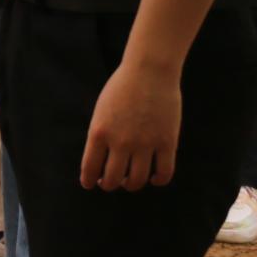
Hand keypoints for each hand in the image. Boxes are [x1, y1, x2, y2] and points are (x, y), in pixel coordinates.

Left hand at [81, 58, 182, 190]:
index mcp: (98, 132)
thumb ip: (101, 134)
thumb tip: (102, 159)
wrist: (149, 71)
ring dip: (132, 185)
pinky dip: (158, 181)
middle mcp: (120, 142)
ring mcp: (144, 144)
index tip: (90, 184)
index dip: (89, 180)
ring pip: (137, 180)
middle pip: (113, 179)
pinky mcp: (167, 143)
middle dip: (110, 185)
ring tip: (131, 181)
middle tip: (111, 182)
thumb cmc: (122, 87)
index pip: (90, 168)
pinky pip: (164, 173)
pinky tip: (154, 178)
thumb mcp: (101, 110)